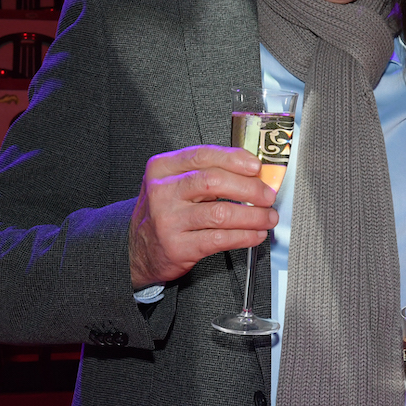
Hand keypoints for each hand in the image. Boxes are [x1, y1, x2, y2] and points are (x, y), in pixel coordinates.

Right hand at [129, 145, 278, 289]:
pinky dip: (244, 236)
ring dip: (253, 215)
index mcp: (162, 168)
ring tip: (267, 217)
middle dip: (249, 188)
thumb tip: (253, 173)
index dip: (235, 159)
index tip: (256, 167)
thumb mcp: (175, 183)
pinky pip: (219, 239)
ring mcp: (168, 220)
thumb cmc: (165, 211)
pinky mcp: (177, 246)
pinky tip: (255, 234)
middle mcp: (162, 192)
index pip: (203, 155)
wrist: (138, 250)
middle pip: (214, 181)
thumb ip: (208, 173)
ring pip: (220, 213)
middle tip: (267, 195)